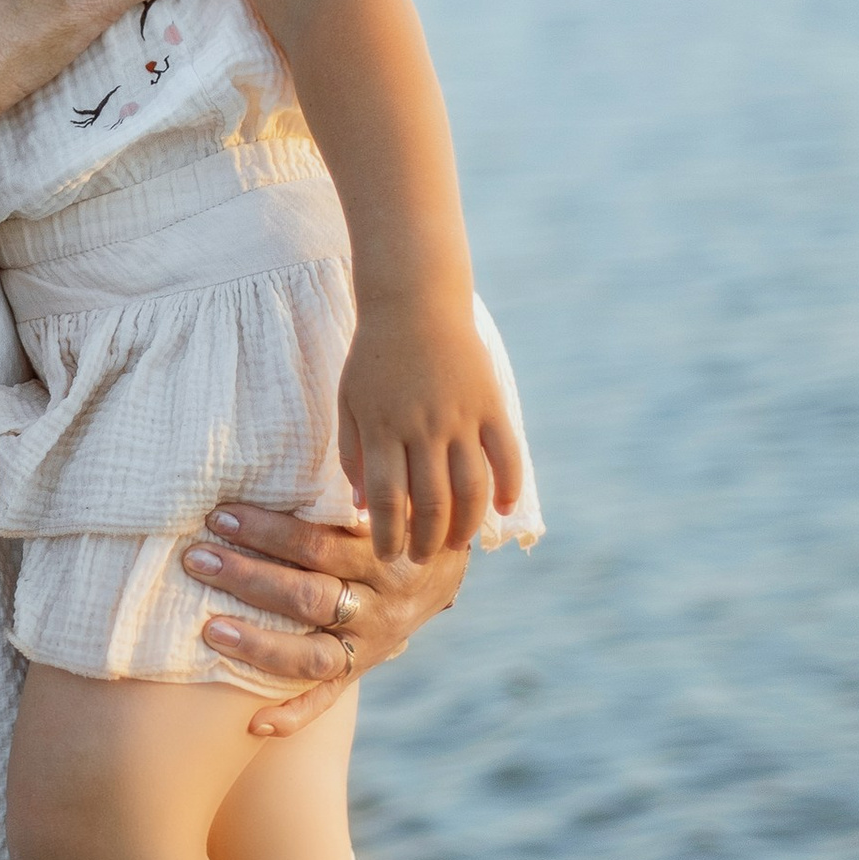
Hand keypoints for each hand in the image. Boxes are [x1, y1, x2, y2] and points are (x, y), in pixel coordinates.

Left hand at [180, 504, 469, 737]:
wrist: (446, 564)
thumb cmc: (394, 513)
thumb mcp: (385, 490)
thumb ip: (343, 479)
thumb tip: (286, 425)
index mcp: (387, 554)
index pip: (321, 545)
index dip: (269, 531)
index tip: (219, 514)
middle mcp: (383, 604)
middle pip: (310, 596)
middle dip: (248, 577)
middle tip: (195, 557)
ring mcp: (373, 644)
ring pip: (312, 652)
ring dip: (259, 644)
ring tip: (209, 629)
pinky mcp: (363, 670)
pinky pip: (328, 700)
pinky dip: (293, 716)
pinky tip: (253, 724)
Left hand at [336, 298, 527, 562]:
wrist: (413, 300)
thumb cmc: (374, 357)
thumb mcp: (350, 403)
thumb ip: (353, 455)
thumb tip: (362, 508)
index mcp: (383, 428)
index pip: (387, 500)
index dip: (388, 536)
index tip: (387, 557)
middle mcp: (424, 427)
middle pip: (431, 502)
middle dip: (426, 540)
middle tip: (421, 559)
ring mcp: (461, 415)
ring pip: (471, 488)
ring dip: (466, 525)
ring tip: (455, 543)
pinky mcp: (490, 403)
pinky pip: (507, 455)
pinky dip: (508, 487)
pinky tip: (502, 510)